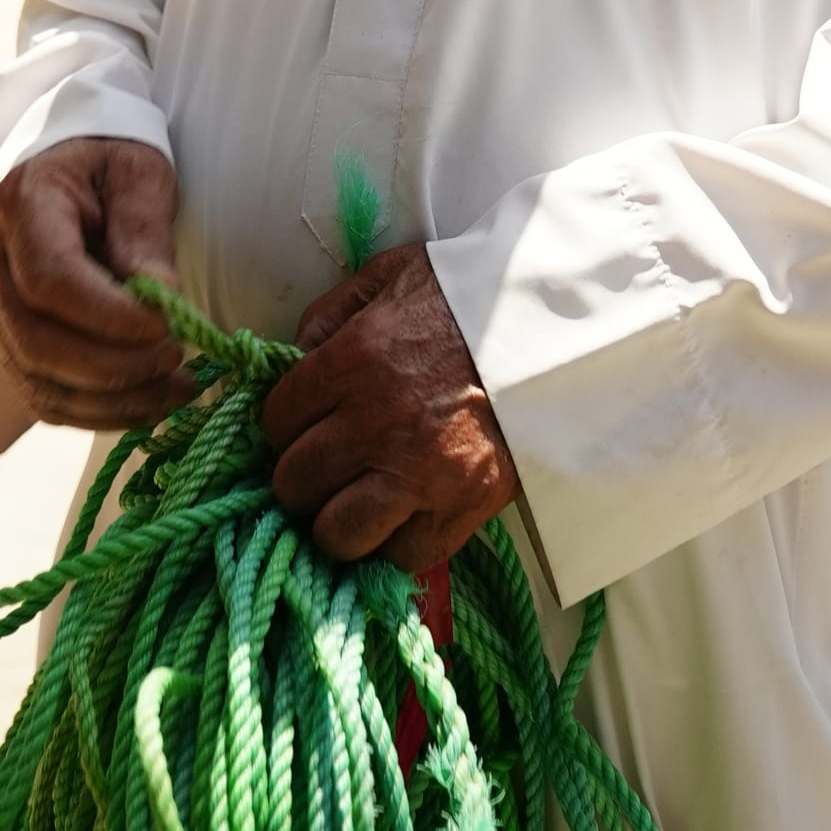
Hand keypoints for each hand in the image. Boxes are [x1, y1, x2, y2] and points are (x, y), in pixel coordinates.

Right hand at [0, 137, 190, 430]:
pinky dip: (97, 412)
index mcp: (22, 204)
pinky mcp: (7, 340)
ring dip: (111, 401)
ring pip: (37, 380)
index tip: (166, 328)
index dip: (108, 317)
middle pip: (37, 341)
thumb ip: (144, 233)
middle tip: (177, 361)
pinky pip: (43, 394)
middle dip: (113, 368)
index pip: (51, 279)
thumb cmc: (110, 162)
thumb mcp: (139, 175)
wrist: (73, 165)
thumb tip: (159, 301)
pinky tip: (148, 404)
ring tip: (176, 390)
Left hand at [261, 244, 518, 570]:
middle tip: (323, 466)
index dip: (282, 426)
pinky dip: (395, 544)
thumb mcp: (393, 275)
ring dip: (337, 522)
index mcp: (353, 360)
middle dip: (301, 477)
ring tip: (352, 502)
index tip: (300, 426)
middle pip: (296, 482)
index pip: (275, 420)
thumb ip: (331, 311)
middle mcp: (376, 423)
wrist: (555, 327)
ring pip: (336, 533)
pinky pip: (402, 556)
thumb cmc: (470, 297)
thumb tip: (291, 357)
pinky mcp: (461, 508)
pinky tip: (400, 516)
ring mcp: (419, 473)